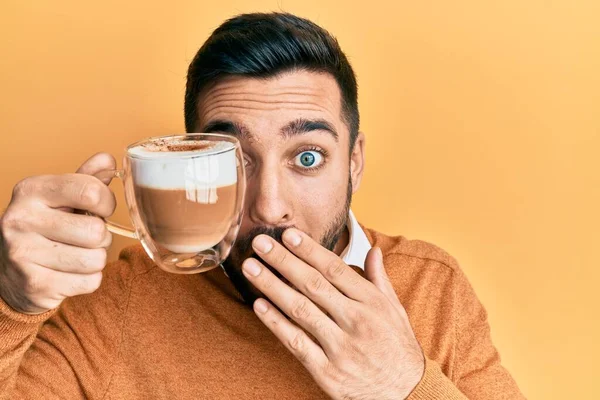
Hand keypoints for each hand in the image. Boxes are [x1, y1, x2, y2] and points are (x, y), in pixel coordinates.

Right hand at [0, 153, 116, 313]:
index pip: (90, 191)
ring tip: (76, 254)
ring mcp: (24, 254)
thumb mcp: (61, 198)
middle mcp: (22, 219)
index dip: (107, 202)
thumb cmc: (45, 228)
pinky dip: (89, 279)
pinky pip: (91, 281)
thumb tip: (108, 160)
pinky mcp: (36, 284)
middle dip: (101, 236)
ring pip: (96, 258)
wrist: (9, 274)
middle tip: (84, 237)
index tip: (101, 208)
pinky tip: (70, 272)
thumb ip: (86, 179)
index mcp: (31, 190)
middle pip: (96, 230)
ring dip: (96, 259)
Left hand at [241, 228, 424, 399]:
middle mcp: (356, 321)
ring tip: (251, 268)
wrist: (406, 394)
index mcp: (372, 303)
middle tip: (260, 243)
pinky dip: (276, 323)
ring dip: (272, 286)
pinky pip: (296, 343)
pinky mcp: (327, 372)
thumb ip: (379, 279)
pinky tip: (259, 305)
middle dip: (283, 261)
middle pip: (313, 285)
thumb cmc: (398, 348)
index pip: (335, 269)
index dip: (309, 250)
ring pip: (300, 310)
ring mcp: (340, 347)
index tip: (288, 235)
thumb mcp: (396, 311)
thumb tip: (372, 249)